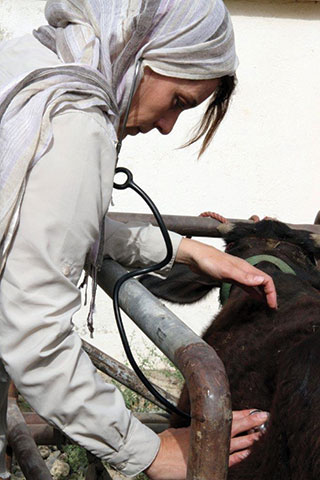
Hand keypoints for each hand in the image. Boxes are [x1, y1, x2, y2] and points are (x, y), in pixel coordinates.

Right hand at [145, 409, 268, 479]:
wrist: (157, 455)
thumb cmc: (167, 442)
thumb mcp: (183, 430)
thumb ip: (195, 429)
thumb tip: (205, 426)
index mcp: (204, 425)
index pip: (227, 417)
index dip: (242, 414)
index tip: (254, 410)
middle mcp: (209, 436)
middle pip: (235, 426)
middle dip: (251, 421)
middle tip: (265, 415)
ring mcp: (212, 450)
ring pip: (236, 442)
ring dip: (250, 437)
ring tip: (262, 433)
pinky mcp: (211, 463)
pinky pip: (230, 459)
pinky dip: (240, 455)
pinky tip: (248, 452)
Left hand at [176, 238, 277, 308]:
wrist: (195, 257)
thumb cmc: (209, 260)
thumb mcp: (227, 270)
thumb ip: (244, 276)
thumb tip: (261, 280)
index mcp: (246, 268)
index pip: (266, 280)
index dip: (271, 292)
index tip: (272, 304)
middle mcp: (244, 271)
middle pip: (263, 282)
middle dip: (270, 294)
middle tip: (272, 307)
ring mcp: (238, 274)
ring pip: (255, 285)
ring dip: (262, 294)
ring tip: (266, 305)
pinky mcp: (231, 277)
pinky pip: (246, 286)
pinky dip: (252, 292)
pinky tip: (254, 298)